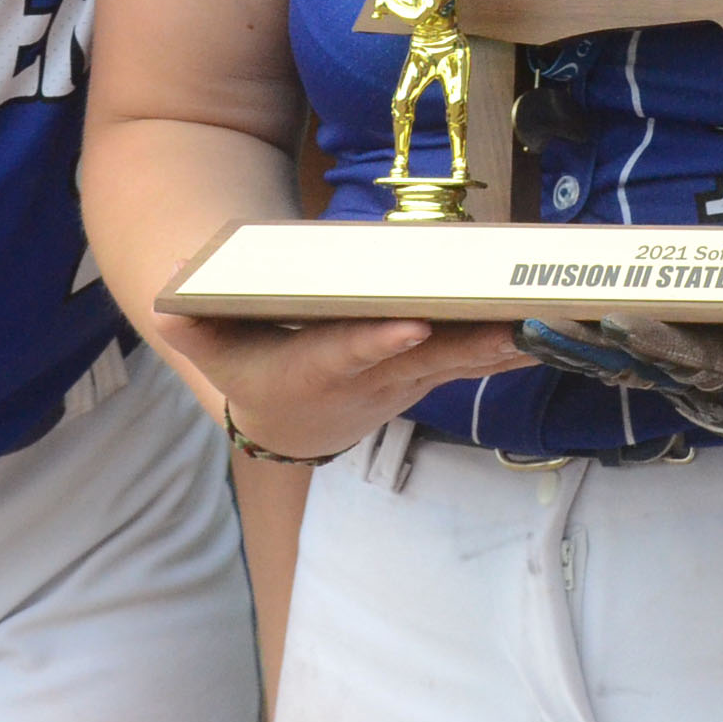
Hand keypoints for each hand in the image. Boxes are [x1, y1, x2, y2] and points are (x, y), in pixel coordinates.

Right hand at [155, 312, 533, 460]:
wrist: (291, 422)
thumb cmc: (253, 367)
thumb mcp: (216, 351)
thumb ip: (197, 324)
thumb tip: (170, 299)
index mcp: (315, 372)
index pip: (346, 355)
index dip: (376, 344)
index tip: (409, 328)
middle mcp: (368, 381)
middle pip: (422, 360)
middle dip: (464, 345)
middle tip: (508, 327)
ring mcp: (405, 379)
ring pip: (458, 362)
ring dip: (501, 347)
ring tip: (545, 325)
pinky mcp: (430, 371)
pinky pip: (474, 360)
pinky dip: (512, 349)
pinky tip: (553, 332)